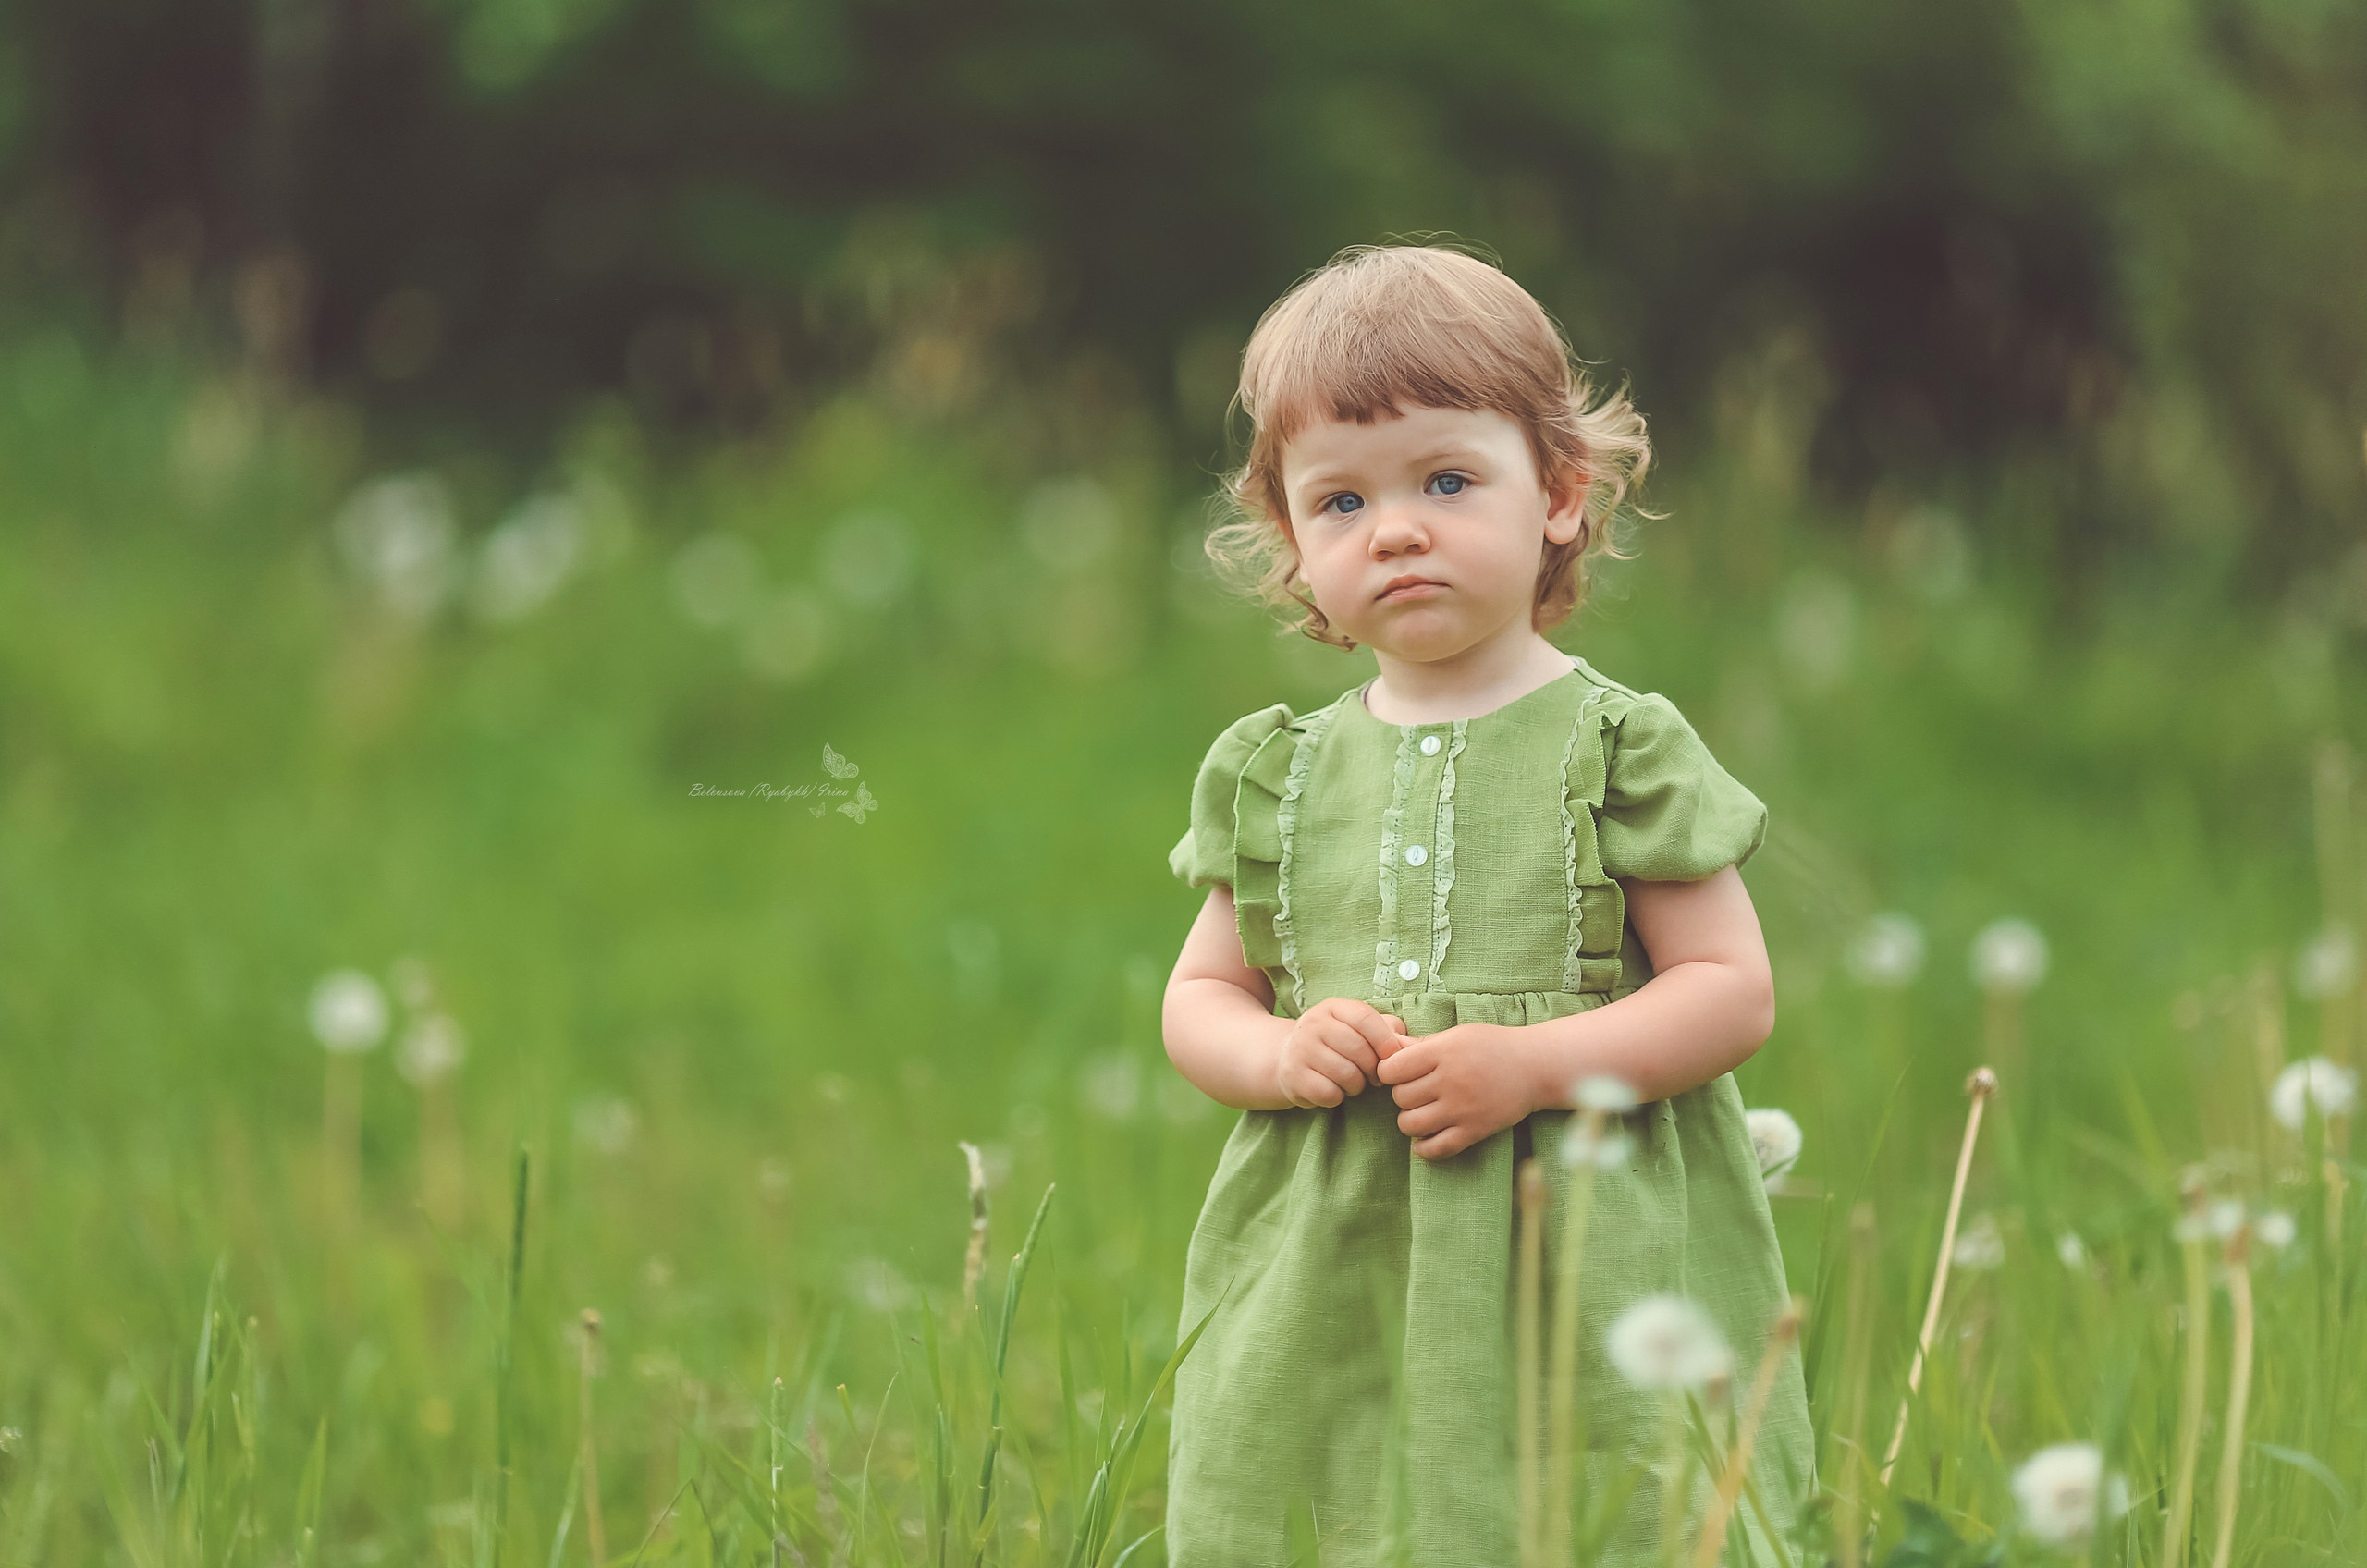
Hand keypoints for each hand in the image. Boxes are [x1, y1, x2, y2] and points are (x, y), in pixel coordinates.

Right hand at [1273, 998, 1410, 1108]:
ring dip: (1357, 1086)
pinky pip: (1329, 1093)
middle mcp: (1312, 1023)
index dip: (1385, 1040)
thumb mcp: (1357, 1028)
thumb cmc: (1336, 1044)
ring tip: (1353, 1082)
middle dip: (1373, 1069)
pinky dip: (1338, 1097)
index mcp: (1332, 1007)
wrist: (1288, 1057)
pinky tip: (1334, 1090)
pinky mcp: (1293, 1076)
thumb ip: (1387, 1030)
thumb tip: (1409, 1045)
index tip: (1393, 1058)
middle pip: (1358, 1049)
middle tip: (1374, 1077)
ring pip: (1346, 1074)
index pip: (1364, 1017)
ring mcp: (1300, 1049)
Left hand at [1374, 1022, 1538, 1159]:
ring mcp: (1463, 1108)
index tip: (1399, 1072)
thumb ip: (1421, 1044)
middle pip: (1400, 1097)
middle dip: (1402, 1095)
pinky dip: (1424, 1148)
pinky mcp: (1475, 1131)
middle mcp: (1451, 1080)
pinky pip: (1436, 1149)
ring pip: (1410, 1124)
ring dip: (1410, 1121)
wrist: (1535, 1067)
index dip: (1389, 1072)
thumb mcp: (1457, 1035)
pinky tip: (1427, 1138)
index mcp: (1444, 1052)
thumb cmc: (1492, 1046)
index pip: (1391, 1069)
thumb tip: (1387, 1044)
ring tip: (1422, 1113)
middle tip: (1417, 1092)